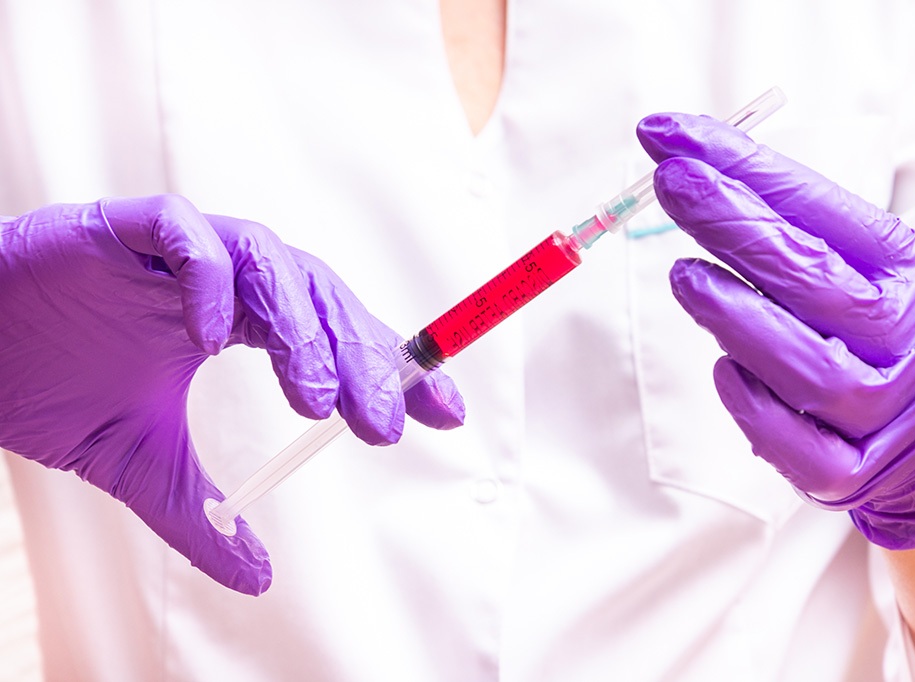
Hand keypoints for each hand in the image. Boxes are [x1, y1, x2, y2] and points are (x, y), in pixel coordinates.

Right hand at [0, 195, 464, 593]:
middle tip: (382, 425)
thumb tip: (259, 577)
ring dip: (300, 327)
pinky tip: (215, 336)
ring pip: (267, 262)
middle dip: (359, 360)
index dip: (389, 366)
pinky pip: (185, 234)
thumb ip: (200, 518)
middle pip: (315, 300)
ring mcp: (176, 251)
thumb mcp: (141, 467)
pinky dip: (208, 278)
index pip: (332, 334)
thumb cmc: (51, 386)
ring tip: (319, 399)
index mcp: (235, 321)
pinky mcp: (123, 227)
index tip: (441, 412)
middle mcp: (220, 282)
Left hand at [637, 114, 914, 548]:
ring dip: (734, 317)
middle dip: (730, 222)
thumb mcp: (873, 266)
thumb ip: (799, 229)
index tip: (671, 137)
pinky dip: (753, 408)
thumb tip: (697, 172)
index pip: (821, 208)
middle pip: (812, 278)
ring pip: (806, 368)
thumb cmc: (887, 332)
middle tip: (671, 181)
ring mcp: (886, 413)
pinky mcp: (853, 473)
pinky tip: (724, 369)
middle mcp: (911, 340)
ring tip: (684, 277)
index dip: (740, 167)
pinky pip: (796, 446)